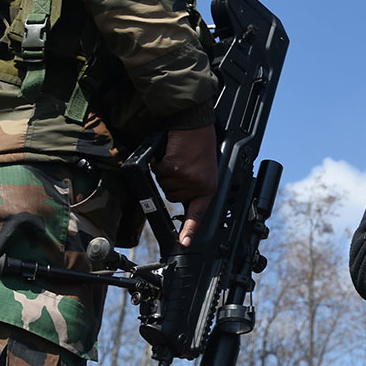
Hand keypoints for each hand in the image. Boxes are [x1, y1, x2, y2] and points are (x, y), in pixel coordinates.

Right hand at [151, 123, 216, 246]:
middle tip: (180, 165)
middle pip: (172, 197)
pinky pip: (158, 172)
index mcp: (208, 187)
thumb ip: (194, 185)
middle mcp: (199, 185)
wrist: (194, 122)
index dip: (189, 229)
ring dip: (164, 173)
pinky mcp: (175, 168)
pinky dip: (158, 163)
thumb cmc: (198, 143)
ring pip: (163, 185)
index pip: (198, 214)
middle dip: (170, 183)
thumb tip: (179, 196)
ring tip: (177, 158)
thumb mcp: (203, 168)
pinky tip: (169, 153)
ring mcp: (187, 177)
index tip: (184, 243)